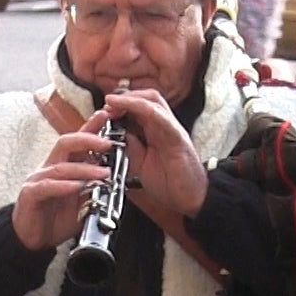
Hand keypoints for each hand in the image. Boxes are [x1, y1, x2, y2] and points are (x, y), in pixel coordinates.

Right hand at [11, 127, 114, 252]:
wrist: (33, 240)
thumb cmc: (56, 218)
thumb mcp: (82, 202)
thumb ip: (95, 188)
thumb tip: (115, 179)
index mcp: (63, 165)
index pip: (78, 141)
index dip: (91, 127)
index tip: (107, 116)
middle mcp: (50, 167)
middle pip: (66, 143)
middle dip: (88, 139)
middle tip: (108, 143)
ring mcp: (38, 179)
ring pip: (61, 166)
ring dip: (84, 168)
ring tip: (103, 172)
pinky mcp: (30, 194)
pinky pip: (47, 186)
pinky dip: (63, 186)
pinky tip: (77, 186)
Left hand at [102, 88, 206, 217]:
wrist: (192, 199)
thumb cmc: (170, 182)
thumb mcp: (140, 163)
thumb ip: (129, 147)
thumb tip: (112, 134)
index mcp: (156, 131)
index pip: (139, 106)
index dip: (120, 103)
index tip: (103, 109)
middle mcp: (165, 126)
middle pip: (147, 97)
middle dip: (125, 96)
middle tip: (107, 103)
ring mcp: (173, 131)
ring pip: (154, 102)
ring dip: (132, 99)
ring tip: (114, 102)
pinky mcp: (179, 140)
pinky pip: (164, 120)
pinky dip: (147, 111)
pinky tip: (134, 108)